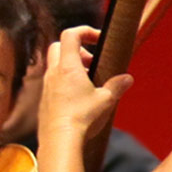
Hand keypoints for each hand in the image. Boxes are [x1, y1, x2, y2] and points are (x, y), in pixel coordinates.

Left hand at [38, 26, 134, 143]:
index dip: (85, 31)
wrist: (59, 141)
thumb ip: (117, 86)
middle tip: (91, 62)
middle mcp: (54, 73)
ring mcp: (46, 87)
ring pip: (55, 66)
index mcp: (68, 67)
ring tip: (88, 83)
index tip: (98, 38)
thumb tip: (127, 79)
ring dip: (71, 68)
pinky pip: (53, 84)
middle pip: (59, 47)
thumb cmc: (82, 118)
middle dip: (76, 49)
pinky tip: (78, 100)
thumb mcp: (106, 100)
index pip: (70, 35)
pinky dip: (65, 84)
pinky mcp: (44, 102)